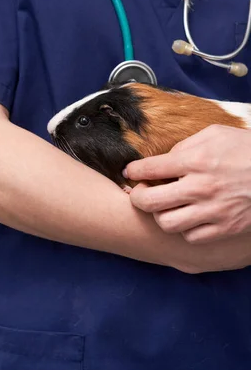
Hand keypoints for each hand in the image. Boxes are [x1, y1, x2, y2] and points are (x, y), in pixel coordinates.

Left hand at [125, 125, 250, 243]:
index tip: (130, 172)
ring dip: (160, 215)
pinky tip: (188, 217)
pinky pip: (191, 236)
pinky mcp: (225, 227)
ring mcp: (212, 210)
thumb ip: (186, 145)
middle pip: (148, 201)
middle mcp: (200, 187)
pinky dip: (184, 228)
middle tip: (140, 193)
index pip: (149, 168)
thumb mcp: (215, 133)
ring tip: (165, 206)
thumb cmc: (246, 149)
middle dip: (137, 197)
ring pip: (166, 223)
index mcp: (195, 160)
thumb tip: (165, 159)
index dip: (133, 171)